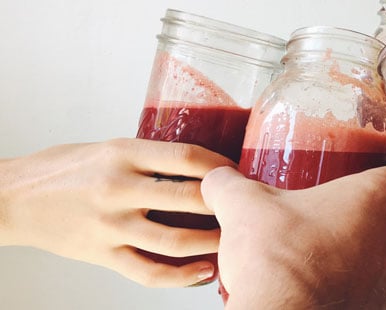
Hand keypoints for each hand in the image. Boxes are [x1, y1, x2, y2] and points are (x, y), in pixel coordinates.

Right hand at [0, 138, 234, 286]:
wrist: (12, 198)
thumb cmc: (62, 169)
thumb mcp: (107, 147)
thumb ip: (148, 157)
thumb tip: (199, 166)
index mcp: (123, 154)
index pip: (186, 158)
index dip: (220, 168)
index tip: (236, 174)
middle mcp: (118, 188)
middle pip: (189, 198)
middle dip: (225, 205)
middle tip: (246, 208)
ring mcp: (110, 225)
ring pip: (176, 240)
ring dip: (213, 243)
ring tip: (235, 241)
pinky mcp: (102, 254)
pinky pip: (149, 272)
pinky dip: (182, 276)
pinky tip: (204, 272)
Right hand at [201, 163, 385, 309]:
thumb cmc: (279, 262)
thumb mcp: (244, 207)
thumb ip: (230, 184)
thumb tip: (217, 179)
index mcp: (376, 198)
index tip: (380, 171)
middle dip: (380, 213)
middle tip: (344, 212)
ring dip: (373, 250)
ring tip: (335, 250)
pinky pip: (382, 289)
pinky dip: (364, 283)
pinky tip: (332, 282)